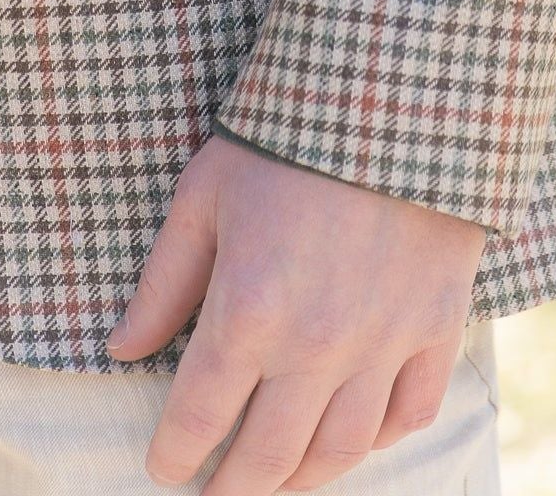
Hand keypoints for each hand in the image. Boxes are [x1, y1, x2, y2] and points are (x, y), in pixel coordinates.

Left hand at [108, 135, 485, 492]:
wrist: (391, 97)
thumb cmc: (281, 140)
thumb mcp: (201, 197)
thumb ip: (163, 284)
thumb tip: (121, 350)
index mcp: (249, 311)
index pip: (200, 416)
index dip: (174, 453)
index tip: (161, 468)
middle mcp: (316, 347)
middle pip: (268, 455)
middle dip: (233, 488)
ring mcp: (382, 346)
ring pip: (338, 452)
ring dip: (300, 480)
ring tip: (273, 484)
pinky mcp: (434, 331)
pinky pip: (407, 416)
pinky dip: (375, 441)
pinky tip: (349, 441)